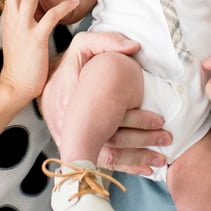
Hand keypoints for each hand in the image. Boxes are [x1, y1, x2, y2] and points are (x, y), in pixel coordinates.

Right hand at [0, 0, 77, 100]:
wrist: (15, 86)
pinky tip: (74, 2)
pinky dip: (64, 6)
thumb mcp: (17, 34)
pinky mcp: (35, 39)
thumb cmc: (20, 61)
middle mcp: (12, 17)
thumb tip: (36, 6)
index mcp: (8, 14)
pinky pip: (50, 16)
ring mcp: (22, 27)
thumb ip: (23, 18)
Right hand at [40, 31, 171, 175]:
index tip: (158, 119)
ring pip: (105, 156)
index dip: (135, 119)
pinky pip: (98, 162)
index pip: (105, 113)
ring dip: (135, 159)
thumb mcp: (84, 44)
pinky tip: (143, 169)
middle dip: (141, 141)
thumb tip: (133, 47)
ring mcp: (69, 137)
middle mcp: (68, 121)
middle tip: (166, 136)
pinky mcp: (72, 147)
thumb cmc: (70, 63)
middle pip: (108, 138)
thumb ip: (107, 41)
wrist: (44, 82)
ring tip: (160, 158)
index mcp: (72, 94)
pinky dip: (123, 167)